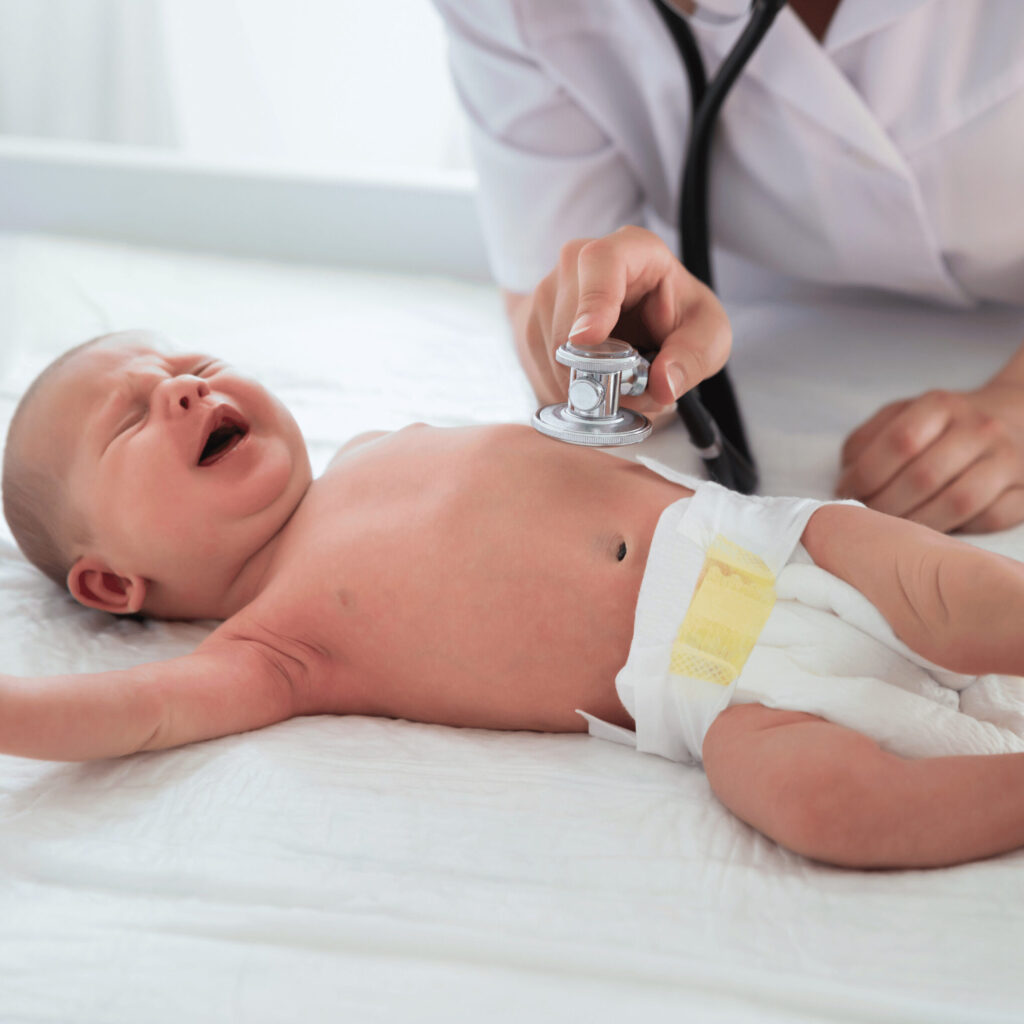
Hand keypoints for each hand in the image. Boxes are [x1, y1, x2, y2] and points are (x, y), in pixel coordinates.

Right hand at [512, 226, 731, 415]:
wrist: (641, 326)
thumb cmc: (677, 320)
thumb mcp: (708, 336)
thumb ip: (694, 358)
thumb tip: (663, 384)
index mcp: (632, 250)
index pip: (600, 260)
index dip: (592, 301)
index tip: (588, 340)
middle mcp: (579, 262)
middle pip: (568, 318)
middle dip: (596, 369)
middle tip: (628, 396)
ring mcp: (548, 291)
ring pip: (551, 350)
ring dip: (585, 384)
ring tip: (617, 387)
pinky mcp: (530, 321)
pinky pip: (540, 366)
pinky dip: (567, 389)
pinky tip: (594, 384)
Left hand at [836, 382, 1023, 532]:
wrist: (1012, 419)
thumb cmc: (939, 427)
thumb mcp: (898, 417)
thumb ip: (865, 443)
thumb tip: (845, 482)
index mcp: (940, 406)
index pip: (898, 442)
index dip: (865, 476)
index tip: (846, 495)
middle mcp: (979, 429)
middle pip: (924, 477)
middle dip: (885, 507)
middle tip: (867, 521)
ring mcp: (1008, 459)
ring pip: (957, 503)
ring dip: (916, 524)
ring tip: (894, 532)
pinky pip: (990, 519)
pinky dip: (958, 530)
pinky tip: (935, 531)